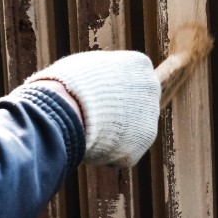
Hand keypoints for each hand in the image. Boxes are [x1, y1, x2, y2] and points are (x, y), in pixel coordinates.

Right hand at [26, 51, 160, 167]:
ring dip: (112, 134)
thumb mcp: (82, 67)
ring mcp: (150, 118)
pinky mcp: (142, 144)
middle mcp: (151, 88)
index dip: (108, 90)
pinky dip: (108, 153)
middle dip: (116, 113)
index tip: (92, 95)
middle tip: (91, 116)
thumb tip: (96, 80)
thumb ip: (101, 74)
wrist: (67, 110)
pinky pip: (124, 152)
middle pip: (135, 105)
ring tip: (88, 130)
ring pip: (130, 130)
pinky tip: (92, 146)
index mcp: (139, 64)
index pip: (130, 79)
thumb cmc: (66, 84)